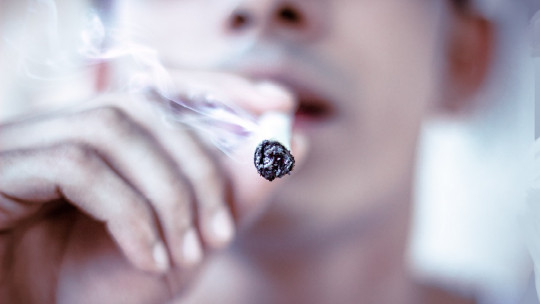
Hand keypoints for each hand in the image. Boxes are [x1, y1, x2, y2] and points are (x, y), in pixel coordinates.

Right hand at [0, 71, 305, 302]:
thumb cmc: (102, 287)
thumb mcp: (184, 244)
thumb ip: (234, 195)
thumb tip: (291, 144)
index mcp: (109, 140)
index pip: (166, 87)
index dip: (223, 87)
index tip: (278, 104)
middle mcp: (67, 126)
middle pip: (147, 107)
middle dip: (201, 167)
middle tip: (225, 232)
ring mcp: (30, 142)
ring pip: (115, 128)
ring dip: (168, 194)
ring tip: (188, 253)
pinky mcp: (5, 168)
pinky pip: (78, 166)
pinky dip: (130, 215)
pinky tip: (150, 259)